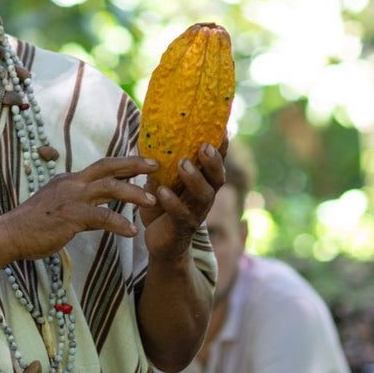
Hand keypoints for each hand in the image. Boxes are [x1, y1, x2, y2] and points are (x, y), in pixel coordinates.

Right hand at [0, 156, 160, 260]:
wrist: (9, 235)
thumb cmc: (32, 226)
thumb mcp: (58, 208)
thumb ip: (80, 206)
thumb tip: (99, 213)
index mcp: (69, 180)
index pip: (101, 167)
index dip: (123, 164)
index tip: (143, 163)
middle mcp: (72, 183)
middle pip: (109, 167)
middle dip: (134, 164)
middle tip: (156, 165)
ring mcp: (71, 198)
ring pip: (110, 188)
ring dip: (133, 193)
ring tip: (151, 200)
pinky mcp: (70, 216)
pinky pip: (102, 217)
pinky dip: (119, 223)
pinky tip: (131, 231)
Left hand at [139, 141, 226, 265]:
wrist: (162, 243)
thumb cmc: (164, 206)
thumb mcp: (162, 181)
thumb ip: (161, 164)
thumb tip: (151, 135)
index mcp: (203, 182)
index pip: (216, 162)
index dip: (221, 147)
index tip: (222, 128)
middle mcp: (205, 196)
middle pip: (217, 177)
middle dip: (213, 161)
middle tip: (204, 146)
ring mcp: (196, 213)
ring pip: (202, 196)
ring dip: (194, 179)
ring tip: (183, 165)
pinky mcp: (182, 228)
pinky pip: (180, 214)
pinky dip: (172, 202)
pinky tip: (161, 192)